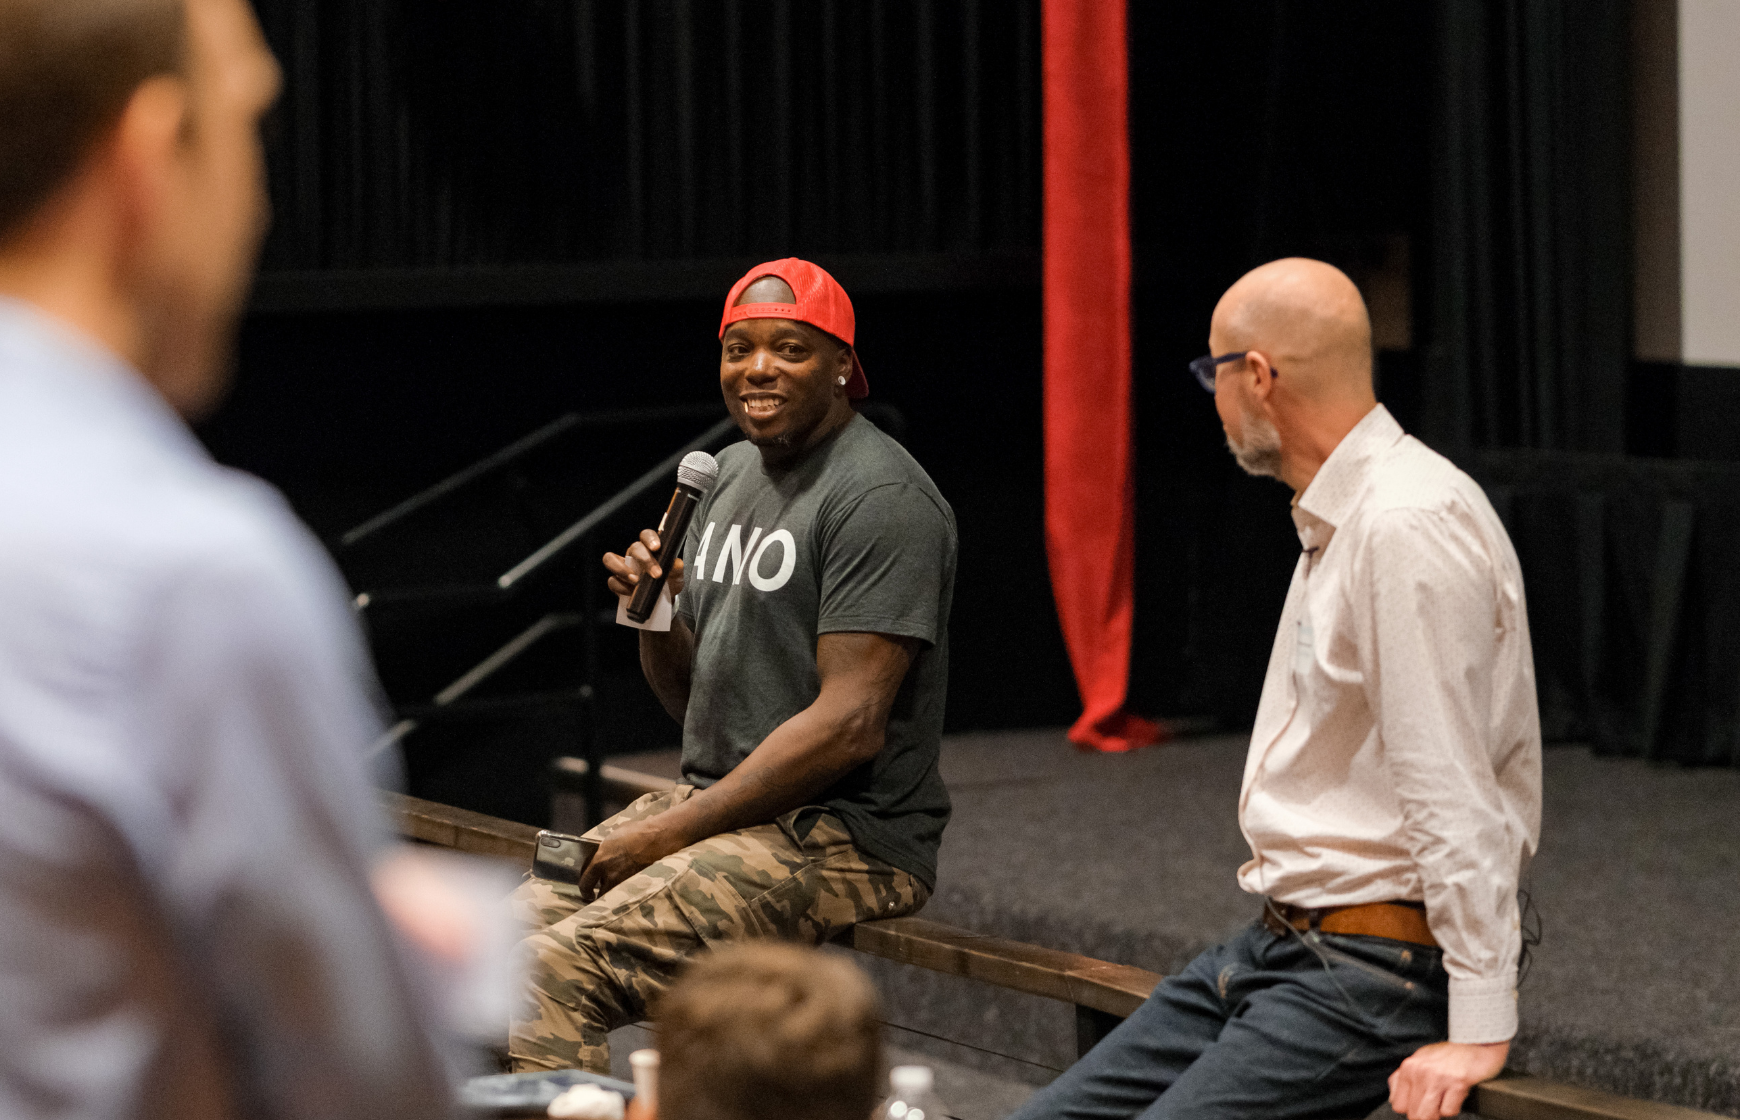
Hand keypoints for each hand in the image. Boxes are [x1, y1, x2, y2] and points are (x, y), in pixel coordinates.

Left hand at [576, 817, 689, 899]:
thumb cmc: (635, 832)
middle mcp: (610, 875)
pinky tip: (632, 887)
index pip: (585, 882)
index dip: (584, 890)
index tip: (586, 893)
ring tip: (619, 891)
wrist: (656, 838)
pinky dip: (629, 891)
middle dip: (601, 894)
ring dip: (615, 894)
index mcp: (600, 862)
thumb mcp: (613, 838)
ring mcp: (625, 882)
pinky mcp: (638, 885)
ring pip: (615, 895)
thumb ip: (605, 850)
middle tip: (603, 893)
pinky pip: (629, 892)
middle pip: (600, 894)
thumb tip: (603, 853)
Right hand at [603, 529, 684, 599]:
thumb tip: (675, 564)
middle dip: (644, 560)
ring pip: (610, 559)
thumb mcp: (676, 575)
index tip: (656, 547)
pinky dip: (622, 587)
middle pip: (633, 548)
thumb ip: (676, 568)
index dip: (650, 538)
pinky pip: (612, 581)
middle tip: (656, 574)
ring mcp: (623, 567)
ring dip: (622, 569)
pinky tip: (632, 592)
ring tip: (636, 581)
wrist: (662, 599)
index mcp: (649, 548)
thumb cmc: (668, 581)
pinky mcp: (617, 582)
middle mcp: (634, 554)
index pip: (647, 535)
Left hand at [1388, 1040, 1507, 1118]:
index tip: (1420, 1104)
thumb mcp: (1420, 1059)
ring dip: (1437, 1114)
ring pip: (1427, 1116)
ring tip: (1443, 1102)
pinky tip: (1455, 1096)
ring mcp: (1438, 1078)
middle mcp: (1420, 1072)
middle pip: (1413, 1114)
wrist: (1475, 1043)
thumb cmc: (1448, 1054)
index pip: (1398, 1104)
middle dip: (1425, 1114)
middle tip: (1435, 1104)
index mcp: (1408, 1067)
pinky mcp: (1457, 1083)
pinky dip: (1453, 1108)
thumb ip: (1404, 1078)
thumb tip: (1394, 1099)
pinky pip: (1449, 1111)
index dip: (1410, 1108)